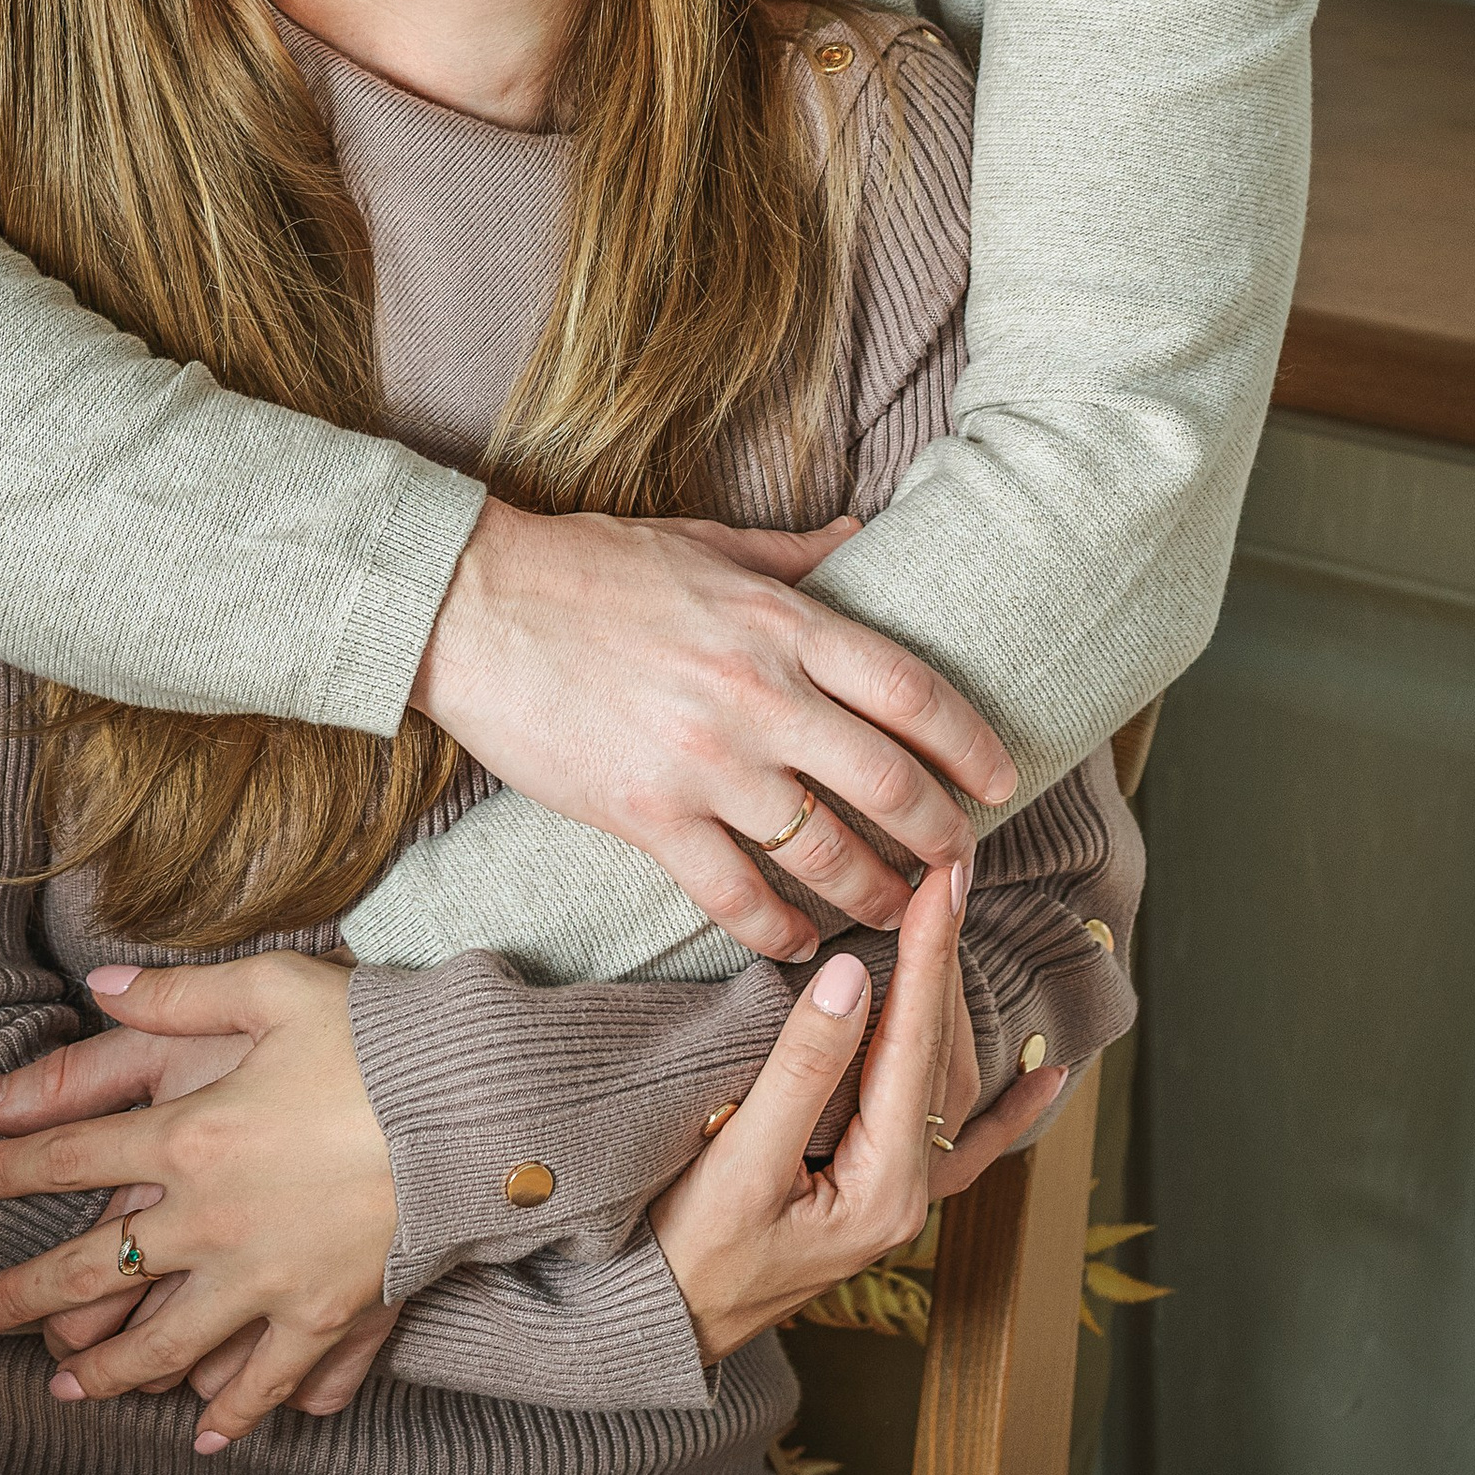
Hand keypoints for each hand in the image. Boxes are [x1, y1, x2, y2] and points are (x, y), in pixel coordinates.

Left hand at [0, 956, 397, 1451]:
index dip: (5, 1167)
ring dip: (105, 1373)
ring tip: (64, 1391)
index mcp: (192, 1134)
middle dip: (17, 1299)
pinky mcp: (321, 1317)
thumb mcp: (274, 987)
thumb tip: (98, 985)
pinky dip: (229, 1415)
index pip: (71, 1157)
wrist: (474, 1106)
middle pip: (90, 1272)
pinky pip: (261, 1382)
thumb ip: (179, 995)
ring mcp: (263, 1279)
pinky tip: (201, 1435)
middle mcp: (210, 1219)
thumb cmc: (378, 1036)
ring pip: (160, 1347)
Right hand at [409, 500, 1016, 957]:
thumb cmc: (590, 566)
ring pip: (825, 850)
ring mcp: (705, 762)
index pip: (911, 692)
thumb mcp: (706, 542)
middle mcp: (759, 695)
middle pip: (889, 782)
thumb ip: (794, 554)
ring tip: (896, 911)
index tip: (1000, 778)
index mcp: (781, 622)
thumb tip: (864, 534)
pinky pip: (735, 895)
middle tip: (963, 864)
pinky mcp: (647, 815)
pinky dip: (780, 929)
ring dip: (874, 891)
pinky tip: (802, 941)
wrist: (474, 604)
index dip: (971, 743)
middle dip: (941, 833)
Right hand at [648, 866, 1069, 1365]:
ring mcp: (901, 1201)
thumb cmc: (689, 1254)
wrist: (663, 1329)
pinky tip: (1046, 1074)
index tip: (939, 882)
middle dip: (944, 963)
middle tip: (945, 876)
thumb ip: (800, 1073)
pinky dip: (1009, 1107)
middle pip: (940, 1058)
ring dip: (955, 1006)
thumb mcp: (738, 1164)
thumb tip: (854, 978)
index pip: (915, 1046)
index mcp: (883, 1187)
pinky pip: (963, 1146)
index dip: (930, 956)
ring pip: (951, 1086)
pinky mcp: (880, 1201)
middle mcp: (909, 1194)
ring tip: (954, 928)